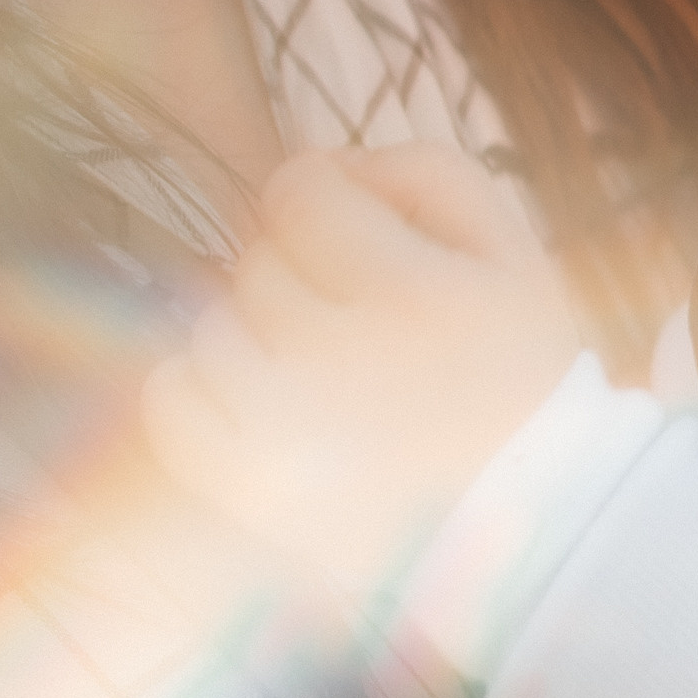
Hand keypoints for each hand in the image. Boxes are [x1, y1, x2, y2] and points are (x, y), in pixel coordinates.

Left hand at [141, 146, 582, 604]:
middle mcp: (333, 356)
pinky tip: (255, 401)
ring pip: (215, 321)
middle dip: (302, 274)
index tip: (355, 233)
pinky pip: (169, 395)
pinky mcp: (241, 486)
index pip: (298, 189)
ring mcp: (276, 429)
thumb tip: (329, 162)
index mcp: (409, 293)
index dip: (323, 195)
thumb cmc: (520, 382)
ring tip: (317, 371)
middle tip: (358, 321)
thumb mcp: (514, 253)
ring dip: (256, 332)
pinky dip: (198, 385)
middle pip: (259, 258)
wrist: (527, 535)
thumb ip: (423, 174)